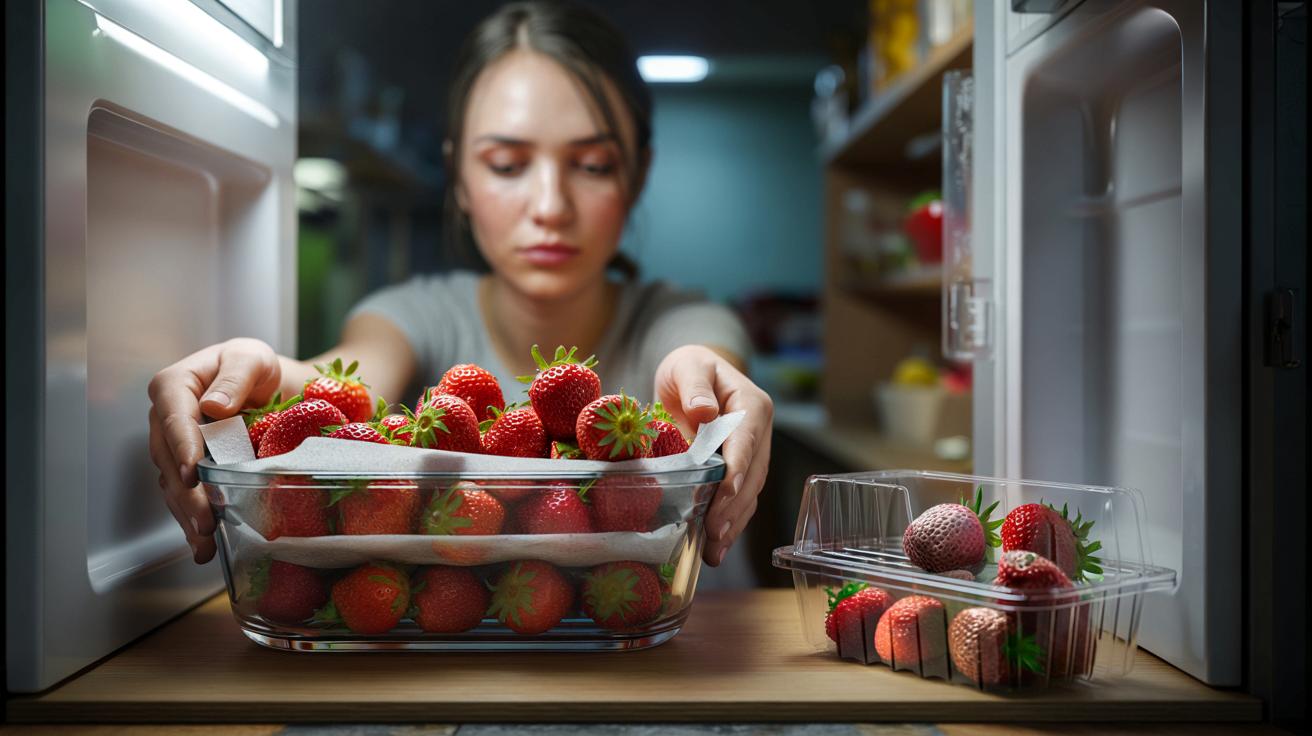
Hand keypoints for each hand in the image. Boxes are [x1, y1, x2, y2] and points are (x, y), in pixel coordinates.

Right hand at [147, 338, 280, 562]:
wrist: (270, 385)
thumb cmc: (257, 367)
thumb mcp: (252, 357)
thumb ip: (236, 376)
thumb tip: (214, 405)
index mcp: (175, 386)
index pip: (174, 418)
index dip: (182, 447)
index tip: (193, 474)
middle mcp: (166, 418)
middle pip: (170, 459)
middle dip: (186, 493)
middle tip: (206, 520)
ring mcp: (175, 446)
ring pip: (173, 484)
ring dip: (187, 514)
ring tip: (205, 541)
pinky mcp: (188, 469)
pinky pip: (185, 496)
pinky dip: (192, 520)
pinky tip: (203, 545)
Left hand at [654, 344, 772, 567]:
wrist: (691, 376)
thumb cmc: (689, 368)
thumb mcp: (688, 366)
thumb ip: (695, 386)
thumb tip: (704, 413)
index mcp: (751, 405)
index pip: (747, 440)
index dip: (738, 467)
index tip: (726, 492)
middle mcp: (759, 433)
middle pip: (752, 474)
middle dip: (734, 505)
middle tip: (714, 532)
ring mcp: (753, 454)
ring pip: (749, 492)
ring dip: (733, 522)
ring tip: (714, 550)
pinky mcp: (740, 470)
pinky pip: (739, 499)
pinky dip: (729, 523)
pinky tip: (716, 548)